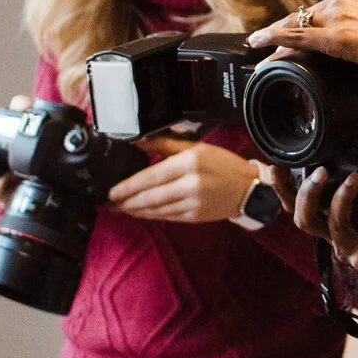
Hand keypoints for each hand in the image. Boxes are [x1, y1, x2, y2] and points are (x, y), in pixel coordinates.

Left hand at [110, 139, 259, 222]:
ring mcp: (193, 203)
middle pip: (150, 196)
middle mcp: (191, 184)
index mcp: (189, 162)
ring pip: (156, 209)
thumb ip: (165, 144)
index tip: (112, 192)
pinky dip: (151, 215)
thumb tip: (137, 141)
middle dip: (126, 202)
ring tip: (120, 209)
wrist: (248, 189)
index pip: (150, 176)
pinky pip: (166, 216)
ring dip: (135, 210)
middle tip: (109, 204)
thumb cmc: (223, 165)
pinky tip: (140, 213)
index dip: (128, 186)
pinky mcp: (194, 216)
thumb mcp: (196, 147)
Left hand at [246, 0, 357, 90]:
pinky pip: (296, 37)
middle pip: (308, 14)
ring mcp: (339, 19)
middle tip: (273, 41)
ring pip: (297, 24)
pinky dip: (274, 39)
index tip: (306, 27)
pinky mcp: (334, 39)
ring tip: (260, 46)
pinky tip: (260, 45)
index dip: (313, 19)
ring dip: (276, 35)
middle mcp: (346, 1)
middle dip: (290, 27)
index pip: (328, 6)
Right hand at [292, 164, 357, 299]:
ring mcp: (351, 252)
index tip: (276, 167)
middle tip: (321, 171)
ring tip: (357, 177)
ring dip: (343, 198)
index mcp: (332, 224)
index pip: (298, 208)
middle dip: (308, 193)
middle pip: (304, 220)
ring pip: (336, 225)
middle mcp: (336, 239)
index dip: (282, 190)